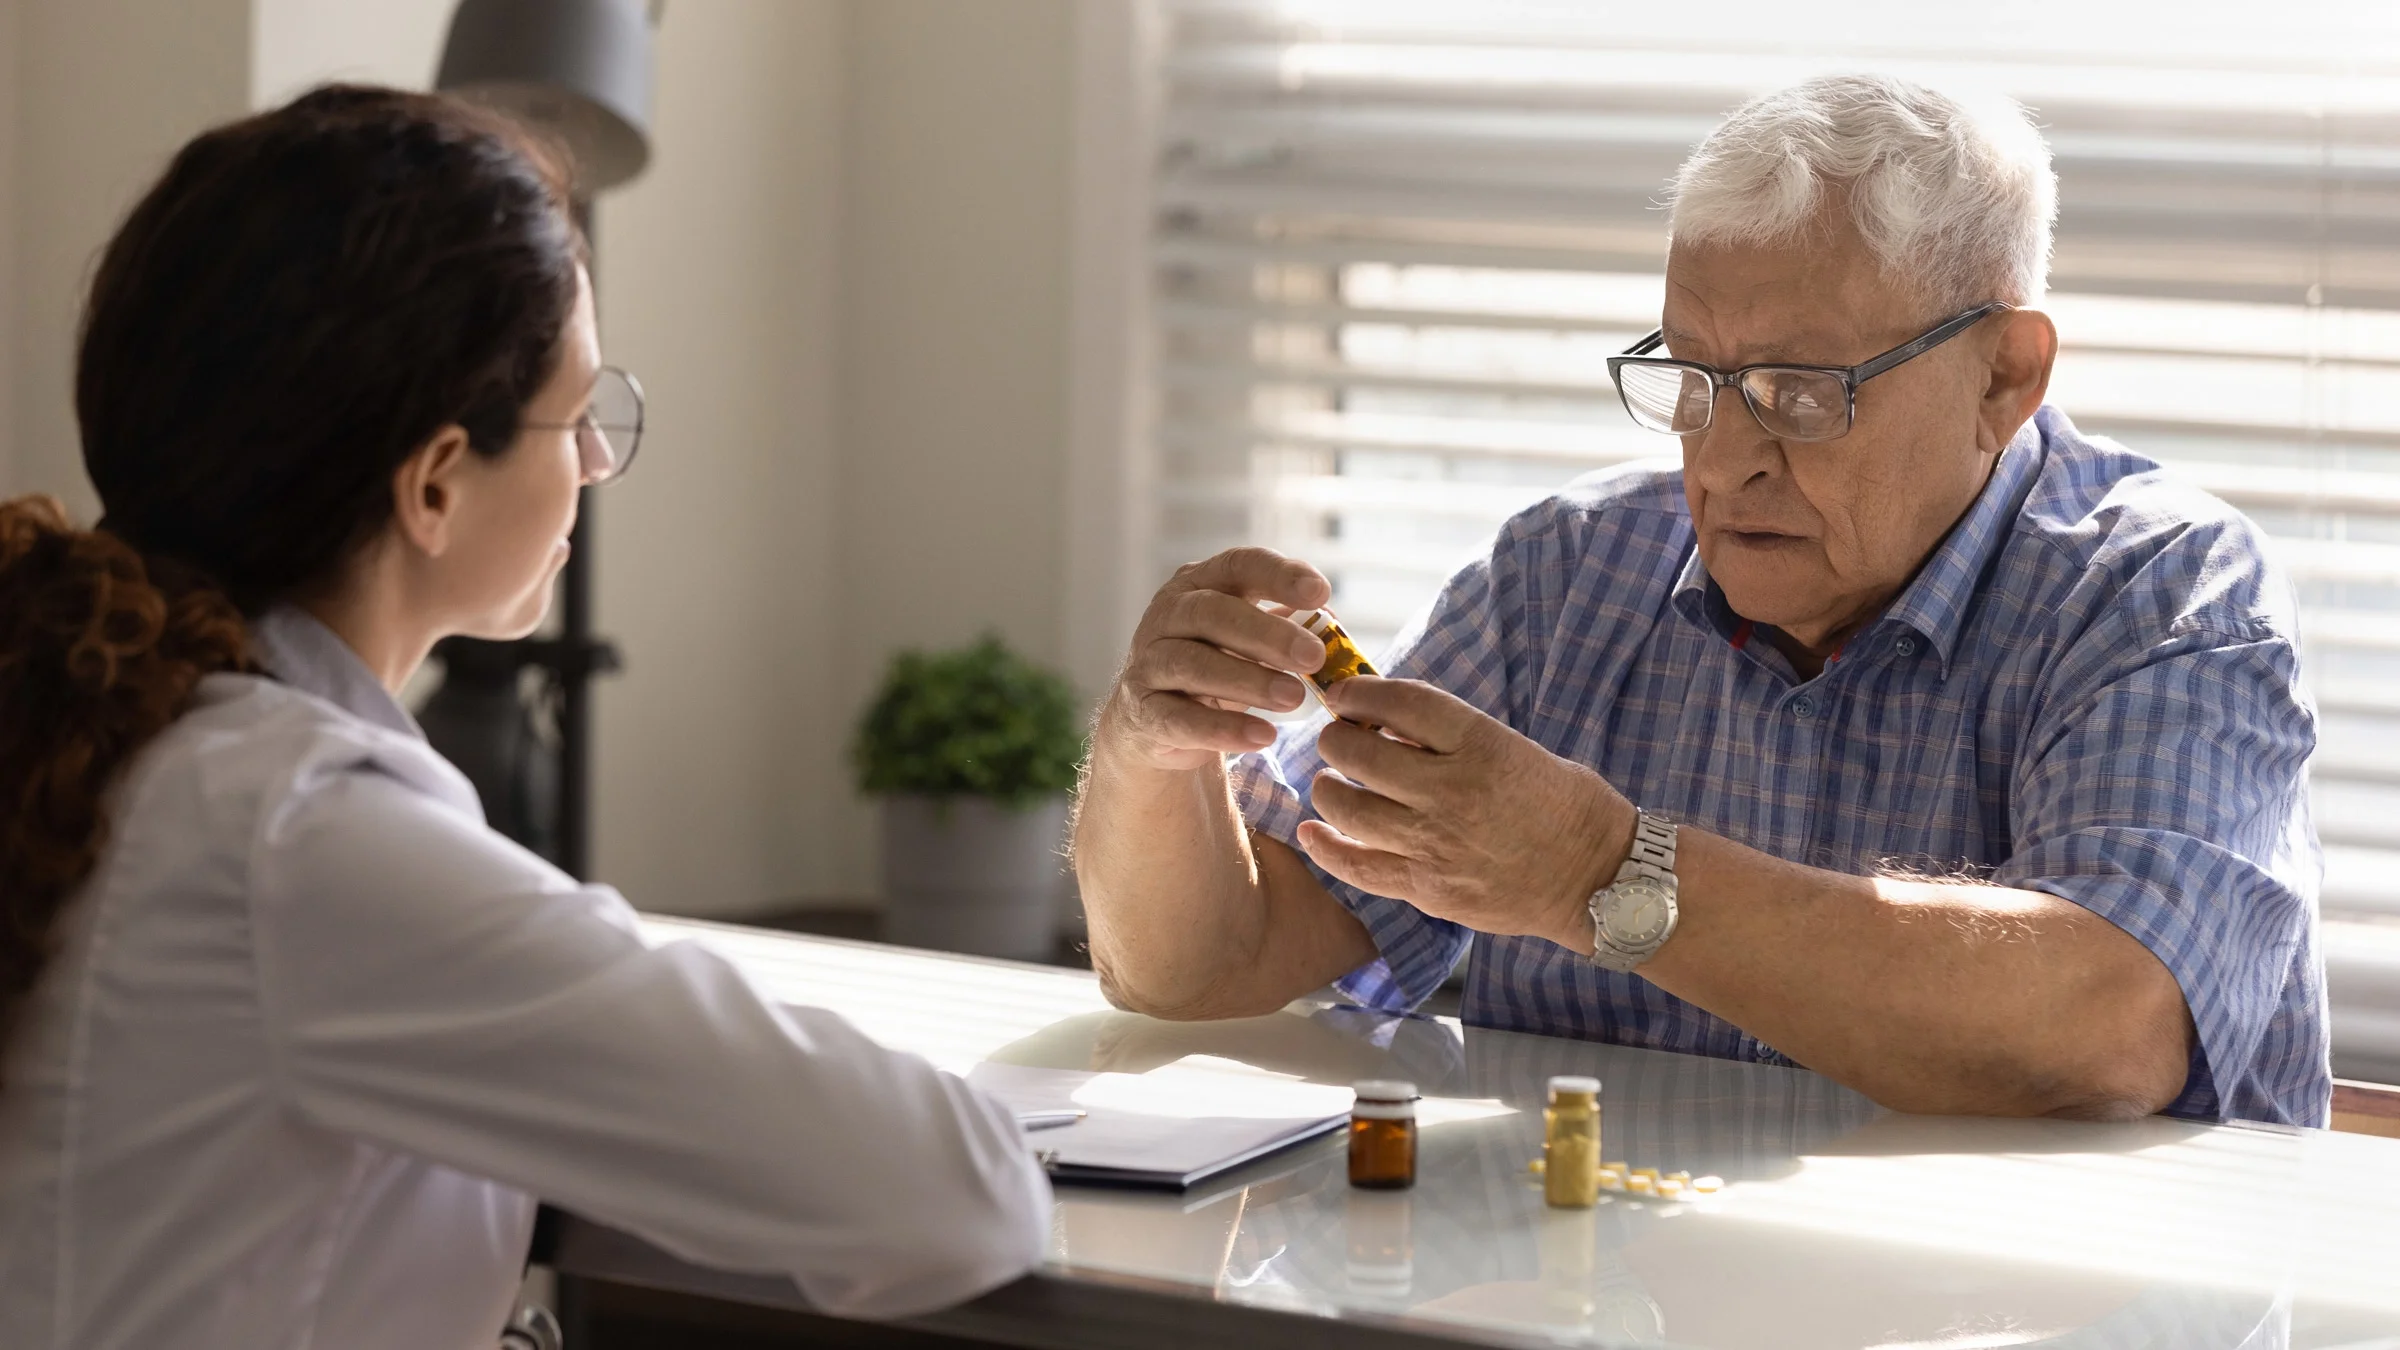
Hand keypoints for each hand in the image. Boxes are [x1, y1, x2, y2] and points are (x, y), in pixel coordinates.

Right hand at [1100, 547, 1331, 772]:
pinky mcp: (1142, 711)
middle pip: (1212, 613)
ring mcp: (1149, 662)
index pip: (1238, 565)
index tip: (1321, 592)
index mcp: (1200, 584)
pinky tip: (1263, 737)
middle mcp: (1167, 615)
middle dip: (1267, 634)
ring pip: (1193, 665)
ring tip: (1294, 698)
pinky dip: (1223, 730)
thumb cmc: (1216, 665)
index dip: (1279, 575)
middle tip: (1312, 656)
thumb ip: (1288, 627)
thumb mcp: (1251, 641)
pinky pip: (1180, 719)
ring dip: (1248, 681)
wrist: (1154, 719)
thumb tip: (1330, 622)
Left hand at [1296, 676, 1636, 953]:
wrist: (1601, 880)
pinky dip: (1326, 846)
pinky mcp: (1429, 889)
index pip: (1400, 702)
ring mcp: (1436, 844)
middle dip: (1336, 738)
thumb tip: (1389, 728)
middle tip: (1336, 739)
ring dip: (1328, 788)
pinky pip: (1358, 866)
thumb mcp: (1516, 750)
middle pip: (1360, 753)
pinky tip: (1313, 831)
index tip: (1344, 694)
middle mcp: (1452, 791)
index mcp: (1482, 745)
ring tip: (1331, 783)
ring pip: (1348, 808)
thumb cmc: (1566, 807)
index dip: (1360, 692)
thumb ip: (1454, 741)